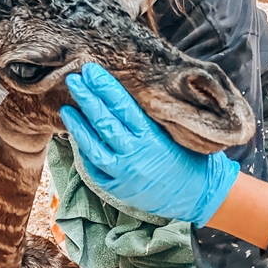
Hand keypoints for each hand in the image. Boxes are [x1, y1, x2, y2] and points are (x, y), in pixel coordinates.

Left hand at [61, 62, 239, 227]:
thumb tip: (124, 98)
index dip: (104, 87)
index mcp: (152, 137)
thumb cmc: (193, 160)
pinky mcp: (117, 189)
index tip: (91, 71)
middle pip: (104, 122)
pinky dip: (85, 151)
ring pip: (92, 146)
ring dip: (78, 125)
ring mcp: (123, 174)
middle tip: (74, 80)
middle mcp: (134, 155)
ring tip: (67, 108)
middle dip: (87, 98)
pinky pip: (94, 168)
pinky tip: (79, 138)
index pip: (122, 105)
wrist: (199, 196)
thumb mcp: (177, 134)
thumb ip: (151, 120)